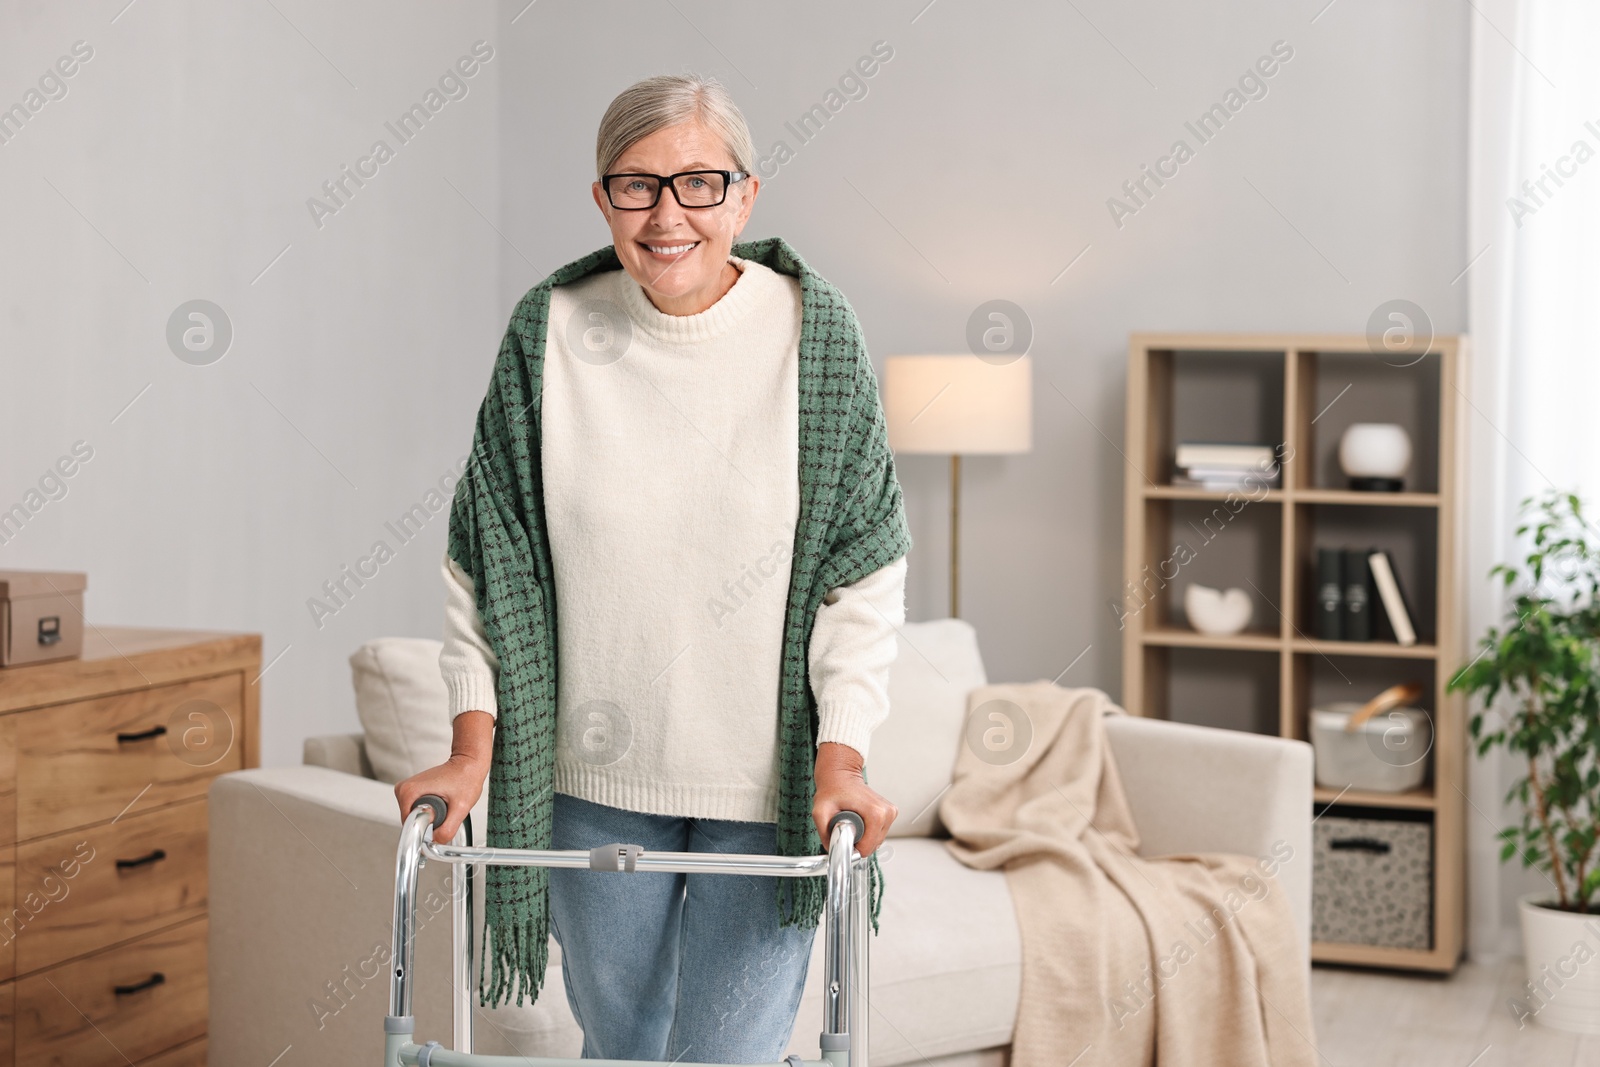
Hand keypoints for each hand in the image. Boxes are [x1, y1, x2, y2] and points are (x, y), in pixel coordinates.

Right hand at [394, 710, 493, 843]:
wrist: (468, 764)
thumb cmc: (466, 779)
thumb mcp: (461, 807)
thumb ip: (448, 828)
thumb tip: (436, 842)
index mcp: (409, 792)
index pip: (409, 825)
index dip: (425, 829)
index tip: (441, 820)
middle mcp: (403, 789)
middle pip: (411, 822)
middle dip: (429, 822)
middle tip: (446, 809)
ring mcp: (406, 789)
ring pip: (414, 817)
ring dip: (431, 817)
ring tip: (445, 803)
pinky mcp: (411, 791)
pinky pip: (417, 810)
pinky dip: (430, 811)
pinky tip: (441, 802)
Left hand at [812, 741, 896, 856]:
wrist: (841, 775)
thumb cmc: (833, 789)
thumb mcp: (820, 811)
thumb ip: (824, 832)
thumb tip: (832, 849)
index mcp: (875, 812)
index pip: (867, 848)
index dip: (852, 847)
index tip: (843, 836)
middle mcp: (887, 812)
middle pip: (873, 846)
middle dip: (857, 842)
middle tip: (845, 827)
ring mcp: (891, 813)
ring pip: (876, 841)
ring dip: (862, 837)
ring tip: (852, 822)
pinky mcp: (890, 814)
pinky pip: (878, 834)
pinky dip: (868, 832)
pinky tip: (859, 821)